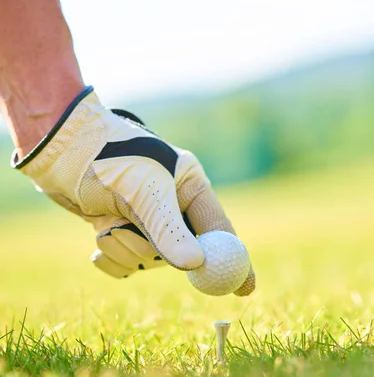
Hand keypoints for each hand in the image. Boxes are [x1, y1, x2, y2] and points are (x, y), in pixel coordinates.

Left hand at [12, 86, 254, 295]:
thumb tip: (196, 266)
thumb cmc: (109, 158)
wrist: (61, 150)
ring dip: (125, 247)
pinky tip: (99, 232)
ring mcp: (146, 220)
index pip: (219, 230)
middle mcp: (172, 206)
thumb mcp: (144, 193)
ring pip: (149, 259)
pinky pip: (126, 263)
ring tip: (107, 222)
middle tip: (132, 236)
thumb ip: (169, 230)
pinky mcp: (121, 229)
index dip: (233, 260)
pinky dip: (111, 256)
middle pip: (182, 252)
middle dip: (155, 250)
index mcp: (190, 187)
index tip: (245, 288)